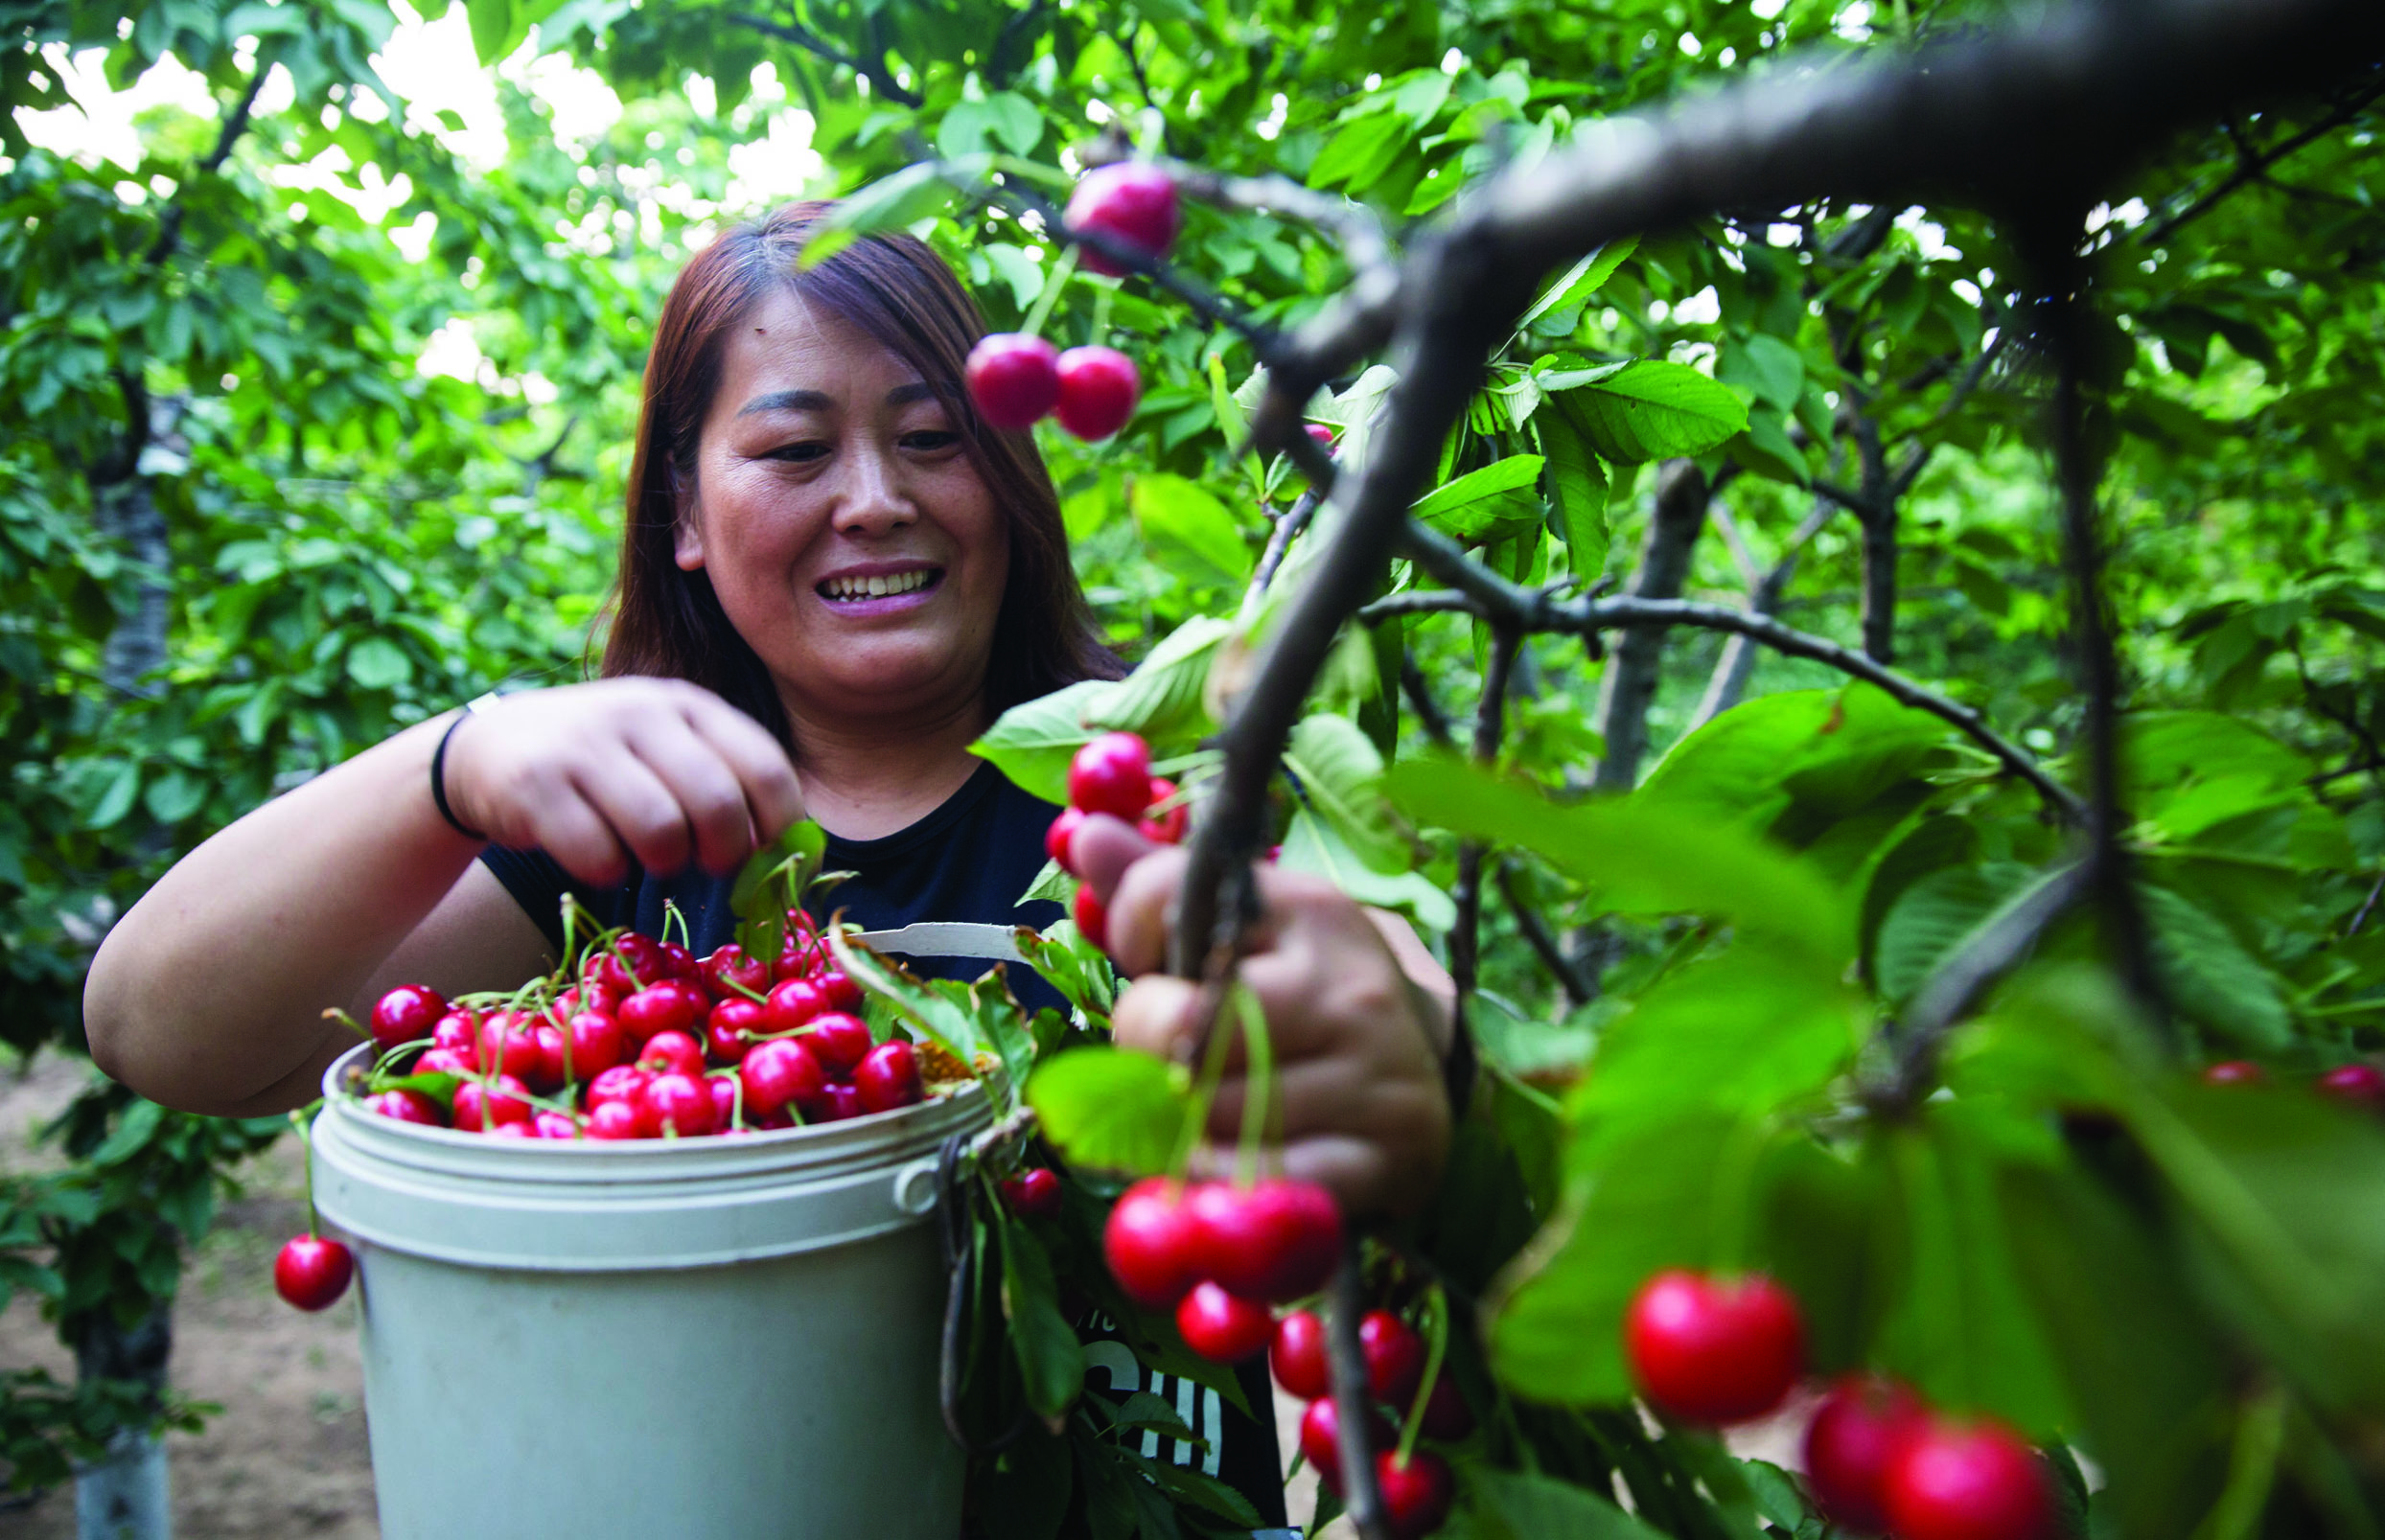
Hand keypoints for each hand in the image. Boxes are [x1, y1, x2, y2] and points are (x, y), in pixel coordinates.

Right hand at [443, 679, 806, 886]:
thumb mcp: (668, 749)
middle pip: (717, 803)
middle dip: (723, 852)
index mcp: (687, 703)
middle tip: (708, 864)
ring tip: (651, 858)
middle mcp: (639, 712)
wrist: (490, 748)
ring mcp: (584, 744)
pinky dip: (609, 871)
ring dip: (665, 864)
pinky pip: (599, 854)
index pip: (765, 765)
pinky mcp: (534, 784)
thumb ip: (725, 780)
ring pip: (661, 831)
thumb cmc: (605, 762)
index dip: (779, 824)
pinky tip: (599, 857)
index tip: (769, 855)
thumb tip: (792, 851)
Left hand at [1072, 816, 1453, 1218]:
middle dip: (1146, 1048)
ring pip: (1212, 1115)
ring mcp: (1376, 1076)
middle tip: (1167, 1056)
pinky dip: (1222, 1182)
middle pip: (1184, 1025)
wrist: (1421, 1077)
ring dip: (1179, 1125)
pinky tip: (1225, 1165)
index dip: (1132, 933)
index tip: (1158, 962)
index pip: (1167, 895)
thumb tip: (1085, 834)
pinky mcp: (1388, 1157)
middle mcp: (1348, 987)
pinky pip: (1260, 1180)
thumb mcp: (1244, 929)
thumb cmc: (1302, 997)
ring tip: (1204, 1110)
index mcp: (1310, 910)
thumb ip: (1160, 887)